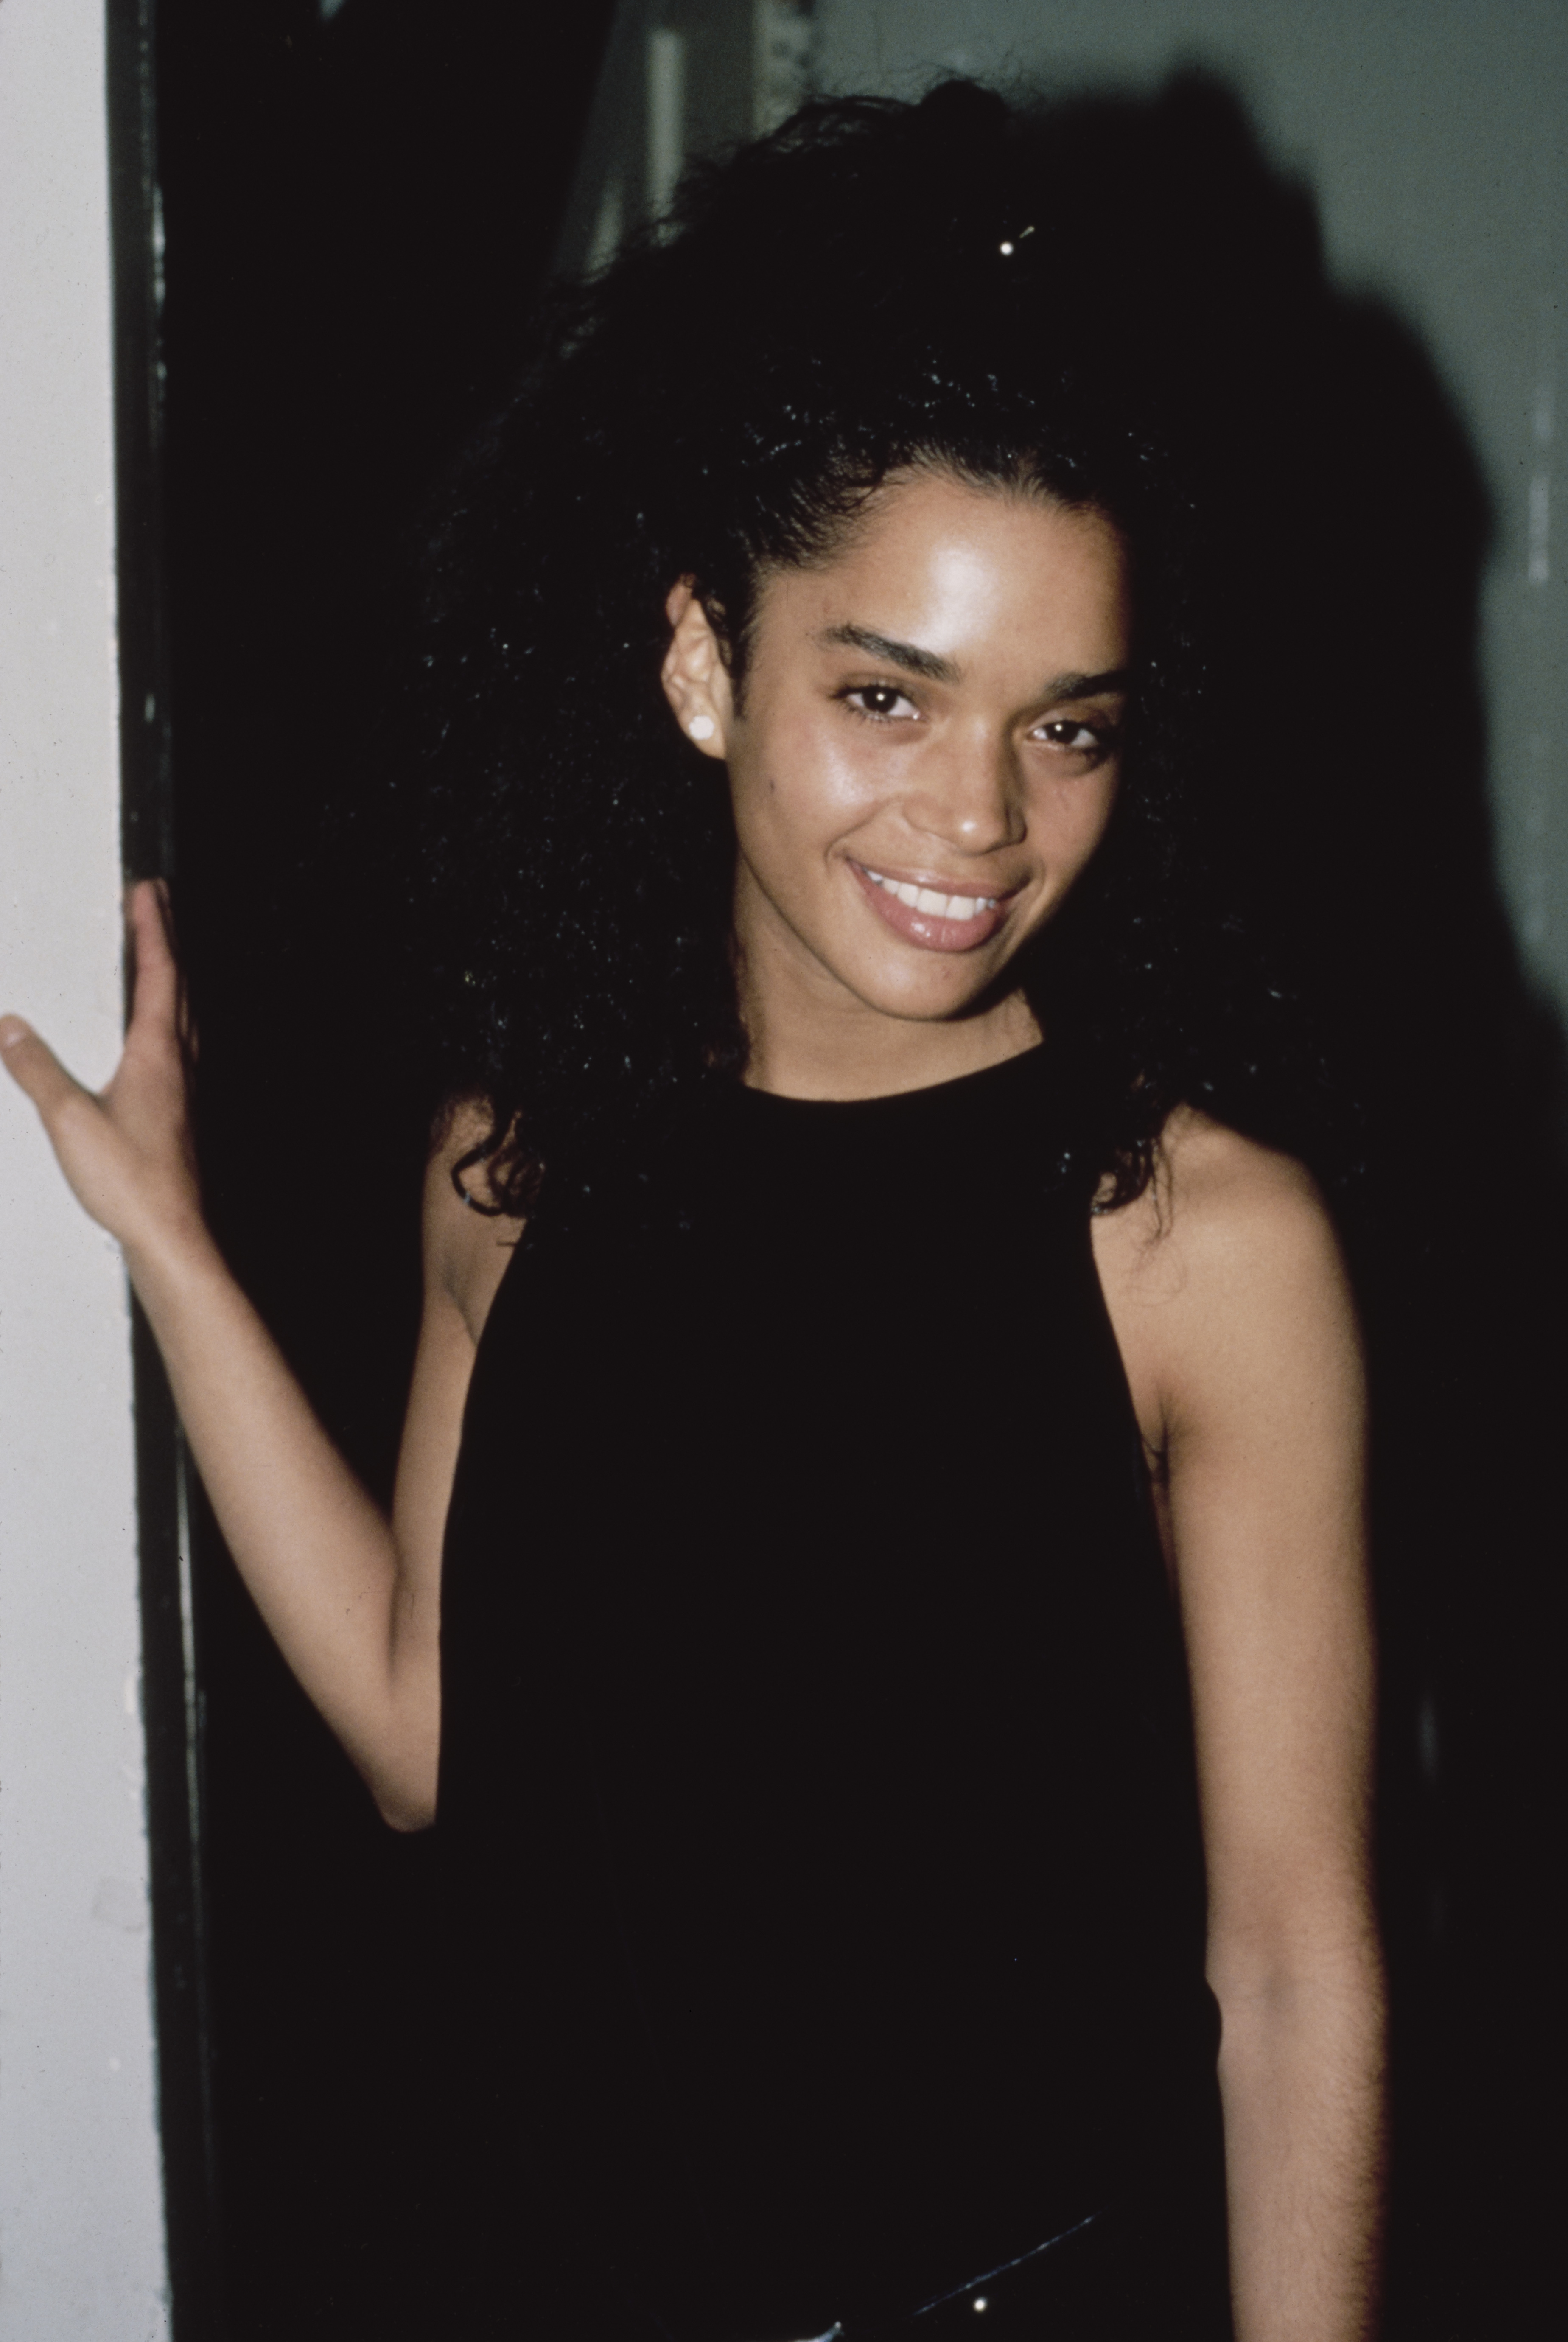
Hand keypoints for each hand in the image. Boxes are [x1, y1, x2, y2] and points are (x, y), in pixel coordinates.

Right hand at [1, 879, 204, 1260]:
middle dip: (168, 940)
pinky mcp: (179, 1114)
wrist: (172, 1235)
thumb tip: (9, 1029)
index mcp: (157, 1055)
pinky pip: (178, 1048)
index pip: (160, 974)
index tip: (150, 891)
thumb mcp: (70, 1121)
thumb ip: (36, 1072)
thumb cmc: (132, 1183)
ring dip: (173, 978)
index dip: (154, 929)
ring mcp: (184, 1090)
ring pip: (184, 1017)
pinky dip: (168, 1020)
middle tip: (161, 904)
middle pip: (180, 987)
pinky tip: (156, 1037)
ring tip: (161, 955)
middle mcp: (179, 1066)